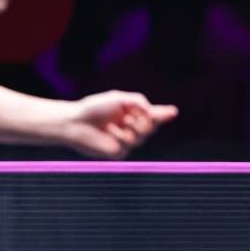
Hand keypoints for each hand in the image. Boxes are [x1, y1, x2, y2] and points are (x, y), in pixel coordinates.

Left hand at [64, 91, 178, 158]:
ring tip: (125, 120)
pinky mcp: (118, 152)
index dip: (163, 114)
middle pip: (152, 126)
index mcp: (131, 113)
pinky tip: (110, 129)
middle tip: (153, 115)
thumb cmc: (94, 108)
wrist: (75, 122)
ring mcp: (125, 141)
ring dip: (136, 127)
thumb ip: (138, 101)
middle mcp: (130, 128)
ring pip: (143, 136)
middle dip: (154, 120)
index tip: (173, 111)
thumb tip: (154, 112)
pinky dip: (121, 134)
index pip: (151, 115)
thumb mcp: (119, 98)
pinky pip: (128, 143)